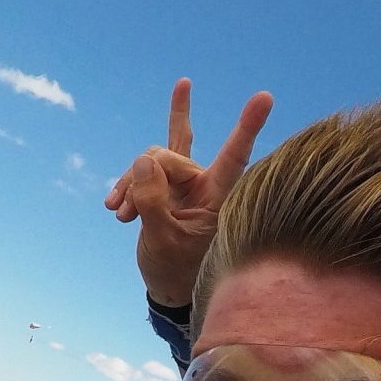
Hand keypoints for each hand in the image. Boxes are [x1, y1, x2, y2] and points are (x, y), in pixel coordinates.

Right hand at [104, 78, 272, 310]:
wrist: (168, 283)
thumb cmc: (176, 269)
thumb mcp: (161, 240)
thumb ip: (152, 201)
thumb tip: (142, 159)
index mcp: (217, 196)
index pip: (235, 156)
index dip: (248, 126)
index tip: (265, 97)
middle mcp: (204, 183)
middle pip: (171, 154)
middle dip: (144, 177)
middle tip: (128, 214)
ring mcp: (184, 182)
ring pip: (153, 157)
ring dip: (130, 183)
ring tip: (121, 214)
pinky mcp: (165, 183)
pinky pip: (150, 160)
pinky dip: (127, 182)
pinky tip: (114, 206)